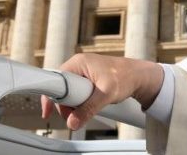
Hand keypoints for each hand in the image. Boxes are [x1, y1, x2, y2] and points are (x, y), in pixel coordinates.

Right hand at [39, 53, 163, 131]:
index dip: (51, 96)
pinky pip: (76, 93)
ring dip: (74, 104)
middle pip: (61, 88)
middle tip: (76, 114)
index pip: (56, 80)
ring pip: (68, 93)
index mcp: (79, 63)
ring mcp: (82, 72)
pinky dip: (79, 102)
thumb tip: (73, 122)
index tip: (47, 112)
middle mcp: (78, 66)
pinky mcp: (87, 79)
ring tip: (89, 107)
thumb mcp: (106, 95)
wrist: (139, 76)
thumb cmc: (125, 77)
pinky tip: (89, 105)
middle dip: (66, 104)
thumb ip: (88, 109)